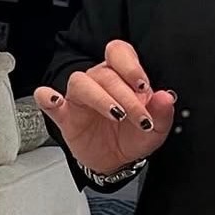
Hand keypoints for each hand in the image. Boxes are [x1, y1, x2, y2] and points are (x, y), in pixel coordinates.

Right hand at [34, 40, 175, 174]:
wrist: (115, 161)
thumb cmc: (132, 137)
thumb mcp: (155, 129)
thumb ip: (162, 112)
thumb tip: (166, 97)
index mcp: (122, 76)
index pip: (120, 54)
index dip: (130, 65)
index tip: (143, 86)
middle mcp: (99, 81)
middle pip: (106, 74)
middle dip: (126, 96)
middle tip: (139, 118)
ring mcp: (79, 97)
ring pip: (81, 82)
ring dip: (99, 97)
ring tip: (116, 114)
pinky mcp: (64, 115)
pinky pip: (48, 100)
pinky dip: (48, 97)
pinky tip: (55, 101)